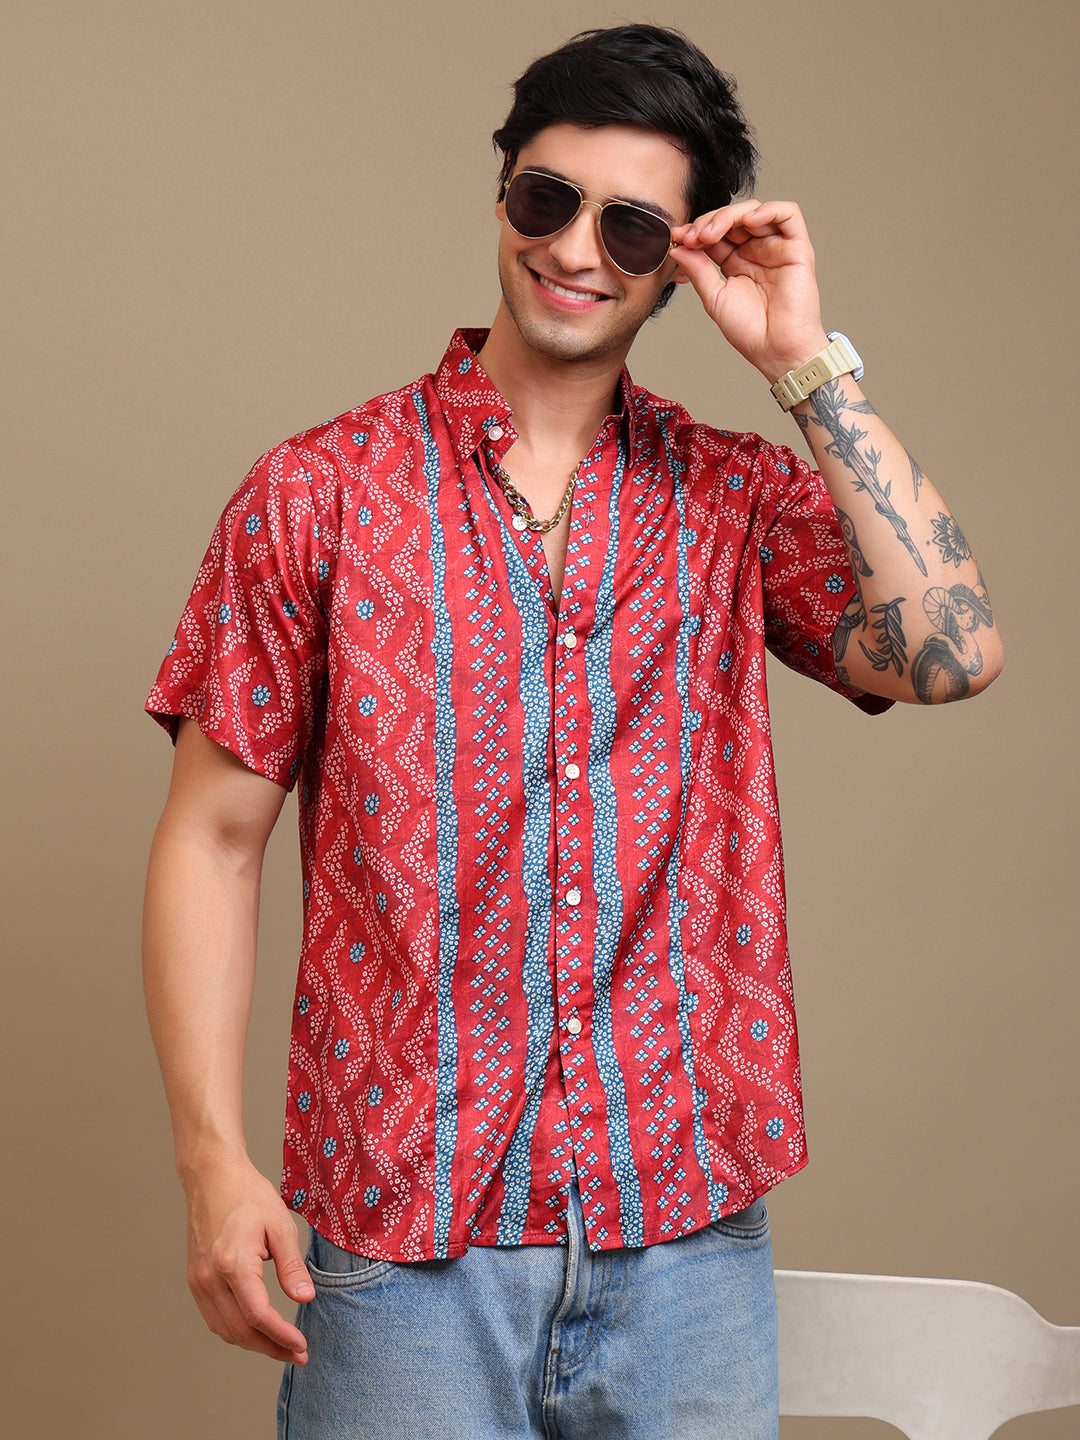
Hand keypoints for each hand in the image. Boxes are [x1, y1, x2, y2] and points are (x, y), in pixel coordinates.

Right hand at [184, 1154, 313, 1363]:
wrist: (212, 1177)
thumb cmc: (248, 1195)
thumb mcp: (280, 1226)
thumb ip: (291, 1266)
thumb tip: (304, 1298)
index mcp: (233, 1263)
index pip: (258, 1316)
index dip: (281, 1337)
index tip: (301, 1346)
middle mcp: (210, 1277)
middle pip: (240, 1331)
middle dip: (271, 1348)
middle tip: (297, 1354)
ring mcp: (198, 1280)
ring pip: (224, 1329)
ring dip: (253, 1344)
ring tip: (281, 1346)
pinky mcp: (195, 1279)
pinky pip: (214, 1317)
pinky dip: (235, 1330)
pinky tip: (256, 1329)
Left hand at [670, 199, 829, 382]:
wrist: (776, 349)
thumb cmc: (750, 330)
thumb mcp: (714, 297)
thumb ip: (697, 270)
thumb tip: (677, 246)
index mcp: (736, 261)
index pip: (715, 233)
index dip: (696, 230)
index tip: (678, 237)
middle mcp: (756, 251)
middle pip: (732, 218)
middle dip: (709, 221)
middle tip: (693, 236)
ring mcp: (776, 247)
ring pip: (755, 211)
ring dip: (730, 215)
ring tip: (712, 233)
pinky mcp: (797, 247)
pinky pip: (788, 214)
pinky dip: (768, 210)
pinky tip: (748, 221)